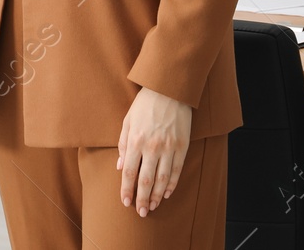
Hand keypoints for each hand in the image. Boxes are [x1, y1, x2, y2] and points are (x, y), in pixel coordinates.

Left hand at [115, 85, 190, 216]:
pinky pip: (176, 170)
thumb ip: (123, 144)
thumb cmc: (145, 104)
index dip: (127, 190)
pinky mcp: (182, 146)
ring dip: (156, 196)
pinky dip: (171, 184)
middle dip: (142, 199)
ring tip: (152, 207)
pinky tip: (166, 194)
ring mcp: (169, 148)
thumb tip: (121, 167)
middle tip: (140, 212)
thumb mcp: (127, 121)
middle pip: (146, 180)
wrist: (169, 90)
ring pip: (162, 179)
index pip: (130, 172)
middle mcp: (152, 147)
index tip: (125, 202)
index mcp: (136, 140)